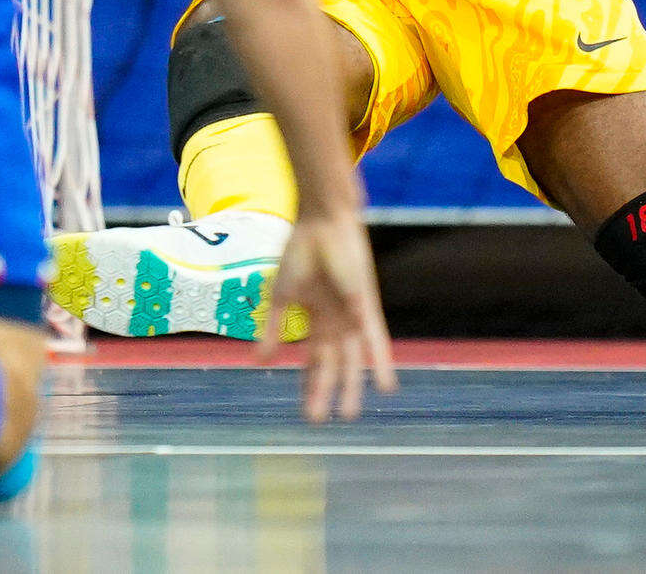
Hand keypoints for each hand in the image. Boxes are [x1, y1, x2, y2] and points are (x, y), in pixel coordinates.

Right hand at [263, 205, 397, 422]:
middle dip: (324, 392)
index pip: (313, 360)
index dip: (309, 385)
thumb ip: (275, 328)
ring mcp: (352, 316)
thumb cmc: (299, 252)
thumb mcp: (282, 295)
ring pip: (353, 360)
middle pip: (331, 365)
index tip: (305, 412)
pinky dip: (381, 363)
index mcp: (314, 319)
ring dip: (351, 386)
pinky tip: (386, 386)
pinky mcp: (366, 307)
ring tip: (348, 414)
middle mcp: (336, 322)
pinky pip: (376, 341)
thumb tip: (259, 362)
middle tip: (317, 421)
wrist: (321, 223)